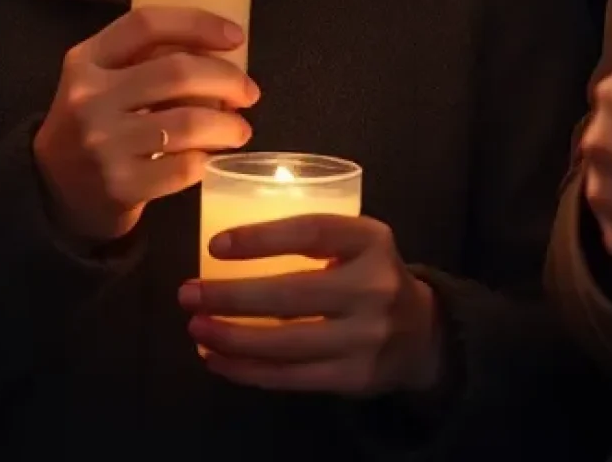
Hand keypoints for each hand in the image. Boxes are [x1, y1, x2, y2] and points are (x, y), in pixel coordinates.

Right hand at [32, 6, 257, 245]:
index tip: (236, 36)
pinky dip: (208, 159)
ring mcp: (104, 143)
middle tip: (249, 92)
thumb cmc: (93, 125)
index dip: (197, 23)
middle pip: (177, 71)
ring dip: (228, 124)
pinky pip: (184, 166)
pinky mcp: (121, 185)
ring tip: (240, 130)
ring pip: (189, 121)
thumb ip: (143, 61)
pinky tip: (211, 157)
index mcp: (85, 60)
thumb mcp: (100, 82)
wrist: (54, 192)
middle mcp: (90, 96)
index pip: (146, 25)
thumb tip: (218, 52)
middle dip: (227, 79)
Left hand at [180, 215, 441, 394]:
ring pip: (287, 344)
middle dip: (230, 296)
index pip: (310, 233)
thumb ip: (310, 233)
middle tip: (187, 293)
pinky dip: (249, 371)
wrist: (423, 333)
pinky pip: (292, 378)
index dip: (260, 238)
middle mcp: (373, 288)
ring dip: (232, 339)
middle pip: (291, 295)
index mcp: (369, 240)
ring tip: (196, 327)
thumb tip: (226, 239)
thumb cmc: (368, 272)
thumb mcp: (356, 239)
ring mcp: (366, 338)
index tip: (215, 246)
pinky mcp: (355, 378)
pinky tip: (217, 359)